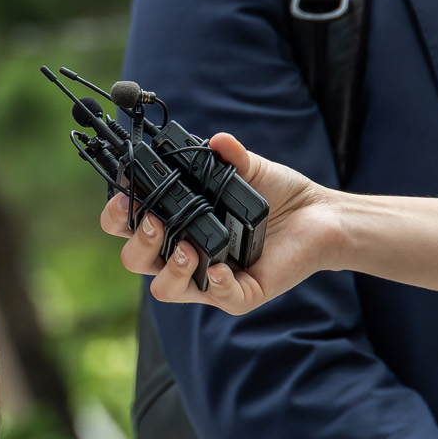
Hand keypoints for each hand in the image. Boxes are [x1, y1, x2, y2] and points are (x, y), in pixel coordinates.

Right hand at [100, 132, 338, 313]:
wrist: (321, 215)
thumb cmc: (277, 194)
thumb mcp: (248, 169)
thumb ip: (229, 155)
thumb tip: (217, 140)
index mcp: (177, 224)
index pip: (129, 226)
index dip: (117, 215)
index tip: (123, 197)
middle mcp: (186, 253)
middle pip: (136, 260)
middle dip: (137, 243)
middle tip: (153, 222)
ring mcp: (211, 278)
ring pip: (166, 288)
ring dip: (169, 269)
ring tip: (187, 248)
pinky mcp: (242, 293)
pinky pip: (219, 298)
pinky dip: (216, 284)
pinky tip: (223, 267)